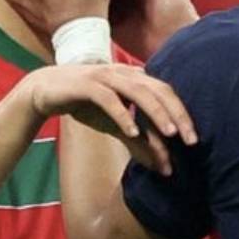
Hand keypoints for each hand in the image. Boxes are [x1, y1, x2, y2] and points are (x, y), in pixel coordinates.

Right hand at [19, 64, 196, 174]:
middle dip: (178, 114)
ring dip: (156, 113)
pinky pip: (108, 98)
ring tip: (169, 134)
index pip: (166, 93)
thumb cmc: (85, 104)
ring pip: (138, 92)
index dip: (183, 114)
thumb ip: (138, 140)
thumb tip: (162, 164)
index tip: (194, 139)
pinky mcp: (86, 84)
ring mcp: (106, 76)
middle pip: (159, 90)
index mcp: (135, 78)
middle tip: (190, 140)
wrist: (45, 91)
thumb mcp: (115, 125)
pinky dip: (122, 114)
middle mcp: (125, 73)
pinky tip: (132, 131)